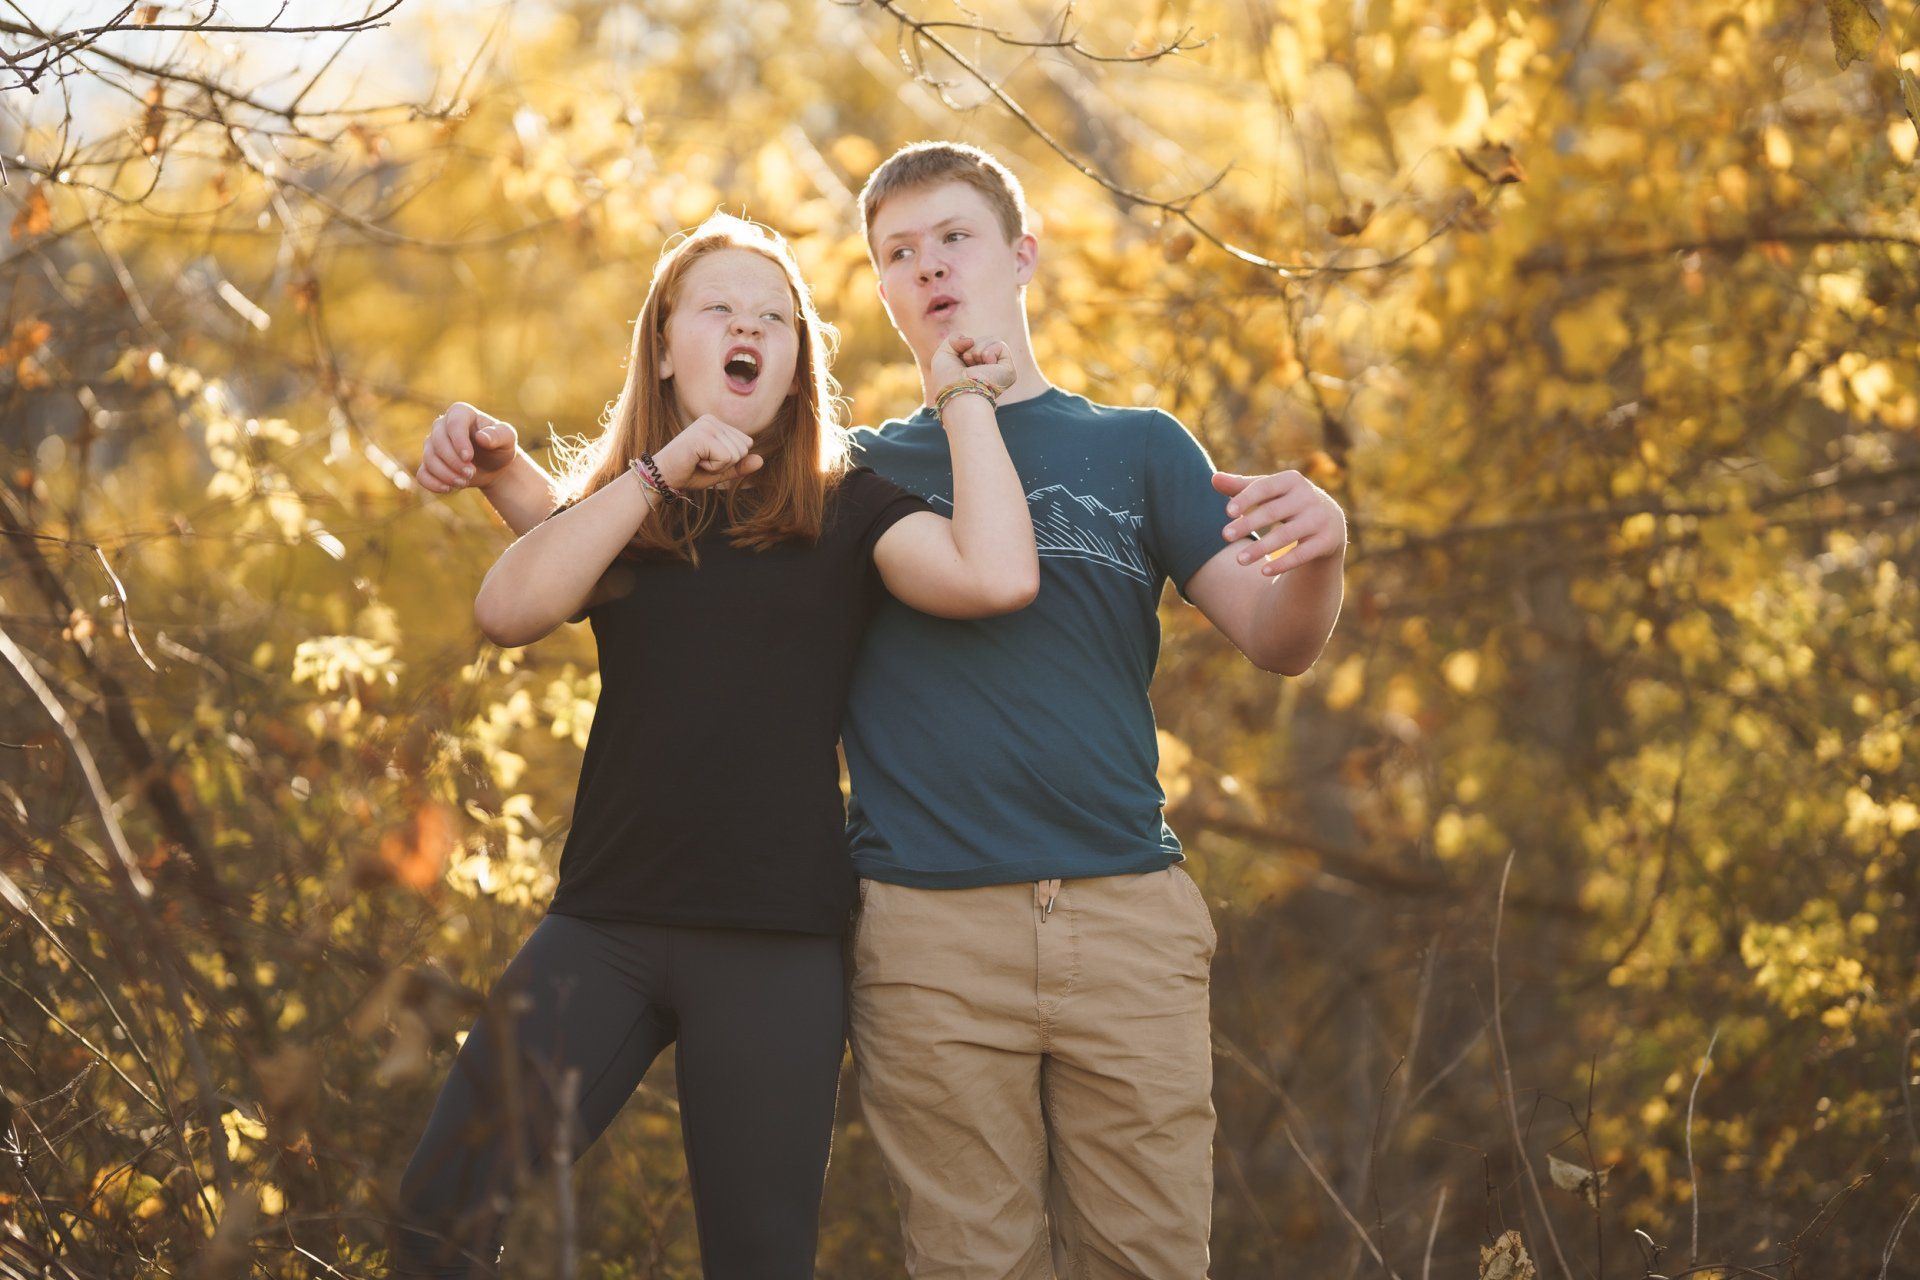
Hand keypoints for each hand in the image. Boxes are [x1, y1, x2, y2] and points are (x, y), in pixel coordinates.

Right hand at [418, 402, 517, 492]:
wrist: (494, 466)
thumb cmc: (500, 447)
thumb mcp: (508, 438)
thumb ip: (499, 435)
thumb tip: (482, 437)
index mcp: (461, 413)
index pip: (454, 424)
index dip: (459, 441)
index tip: (468, 457)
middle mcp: (442, 425)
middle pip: (437, 442)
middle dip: (453, 461)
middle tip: (471, 473)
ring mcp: (432, 444)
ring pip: (429, 458)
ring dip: (446, 474)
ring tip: (464, 483)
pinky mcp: (429, 464)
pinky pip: (422, 474)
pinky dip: (432, 483)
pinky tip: (447, 489)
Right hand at [652, 415, 762, 491]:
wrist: (662, 477)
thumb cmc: (688, 473)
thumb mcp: (720, 471)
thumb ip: (740, 466)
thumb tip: (761, 460)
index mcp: (717, 423)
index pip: (746, 444)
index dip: (730, 461)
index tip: (707, 460)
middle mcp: (712, 420)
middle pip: (744, 448)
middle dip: (726, 464)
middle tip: (701, 462)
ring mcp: (707, 425)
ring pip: (736, 454)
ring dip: (718, 466)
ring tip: (697, 461)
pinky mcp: (703, 435)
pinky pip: (727, 458)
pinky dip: (713, 468)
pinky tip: (695, 461)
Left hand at [931, 333, 1013, 393]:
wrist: (958, 391)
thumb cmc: (947, 380)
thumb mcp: (944, 354)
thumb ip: (954, 338)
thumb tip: (972, 340)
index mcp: (976, 369)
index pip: (973, 344)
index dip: (962, 349)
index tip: (957, 366)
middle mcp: (989, 371)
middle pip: (982, 340)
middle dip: (969, 350)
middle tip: (966, 367)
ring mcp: (1000, 371)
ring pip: (991, 340)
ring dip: (976, 351)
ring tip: (975, 368)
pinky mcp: (1009, 371)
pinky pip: (1000, 345)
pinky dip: (987, 352)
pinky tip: (986, 367)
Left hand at [1214, 469, 1347, 575]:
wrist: (1329, 521)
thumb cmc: (1287, 503)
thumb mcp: (1268, 492)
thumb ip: (1241, 487)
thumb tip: (1213, 479)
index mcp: (1292, 480)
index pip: (1265, 487)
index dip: (1246, 498)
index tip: (1227, 512)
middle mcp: (1308, 497)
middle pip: (1273, 512)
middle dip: (1248, 524)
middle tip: (1225, 536)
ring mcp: (1320, 519)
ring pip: (1287, 535)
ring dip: (1261, 548)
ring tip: (1239, 560)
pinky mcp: (1327, 541)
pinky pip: (1303, 554)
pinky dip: (1283, 563)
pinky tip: (1263, 571)